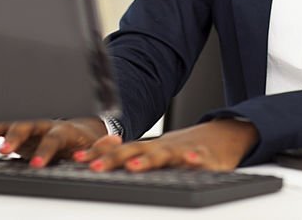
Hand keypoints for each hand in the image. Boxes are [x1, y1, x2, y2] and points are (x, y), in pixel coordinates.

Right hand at [0, 117, 110, 166]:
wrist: (77, 127)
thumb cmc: (84, 140)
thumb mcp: (96, 145)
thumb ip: (102, 147)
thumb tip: (113, 142)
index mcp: (63, 129)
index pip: (54, 137)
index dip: (46, 150)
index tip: (38, 163)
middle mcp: (44, 122)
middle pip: (26, 123)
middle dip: (13, 136)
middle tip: (1, 150)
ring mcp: (29, 123)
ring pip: (8, 121)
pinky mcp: (18, 127)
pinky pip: (1, 123)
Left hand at [73, 119, 258, 171]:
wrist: (222, 135)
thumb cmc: (183, 149)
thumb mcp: (155, 152)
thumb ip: (129, 156)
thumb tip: (96, 159)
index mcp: (150, 148)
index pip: (120, 150)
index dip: (100, 155)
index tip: (78, 161)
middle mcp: (164, 147)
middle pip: (137, 152)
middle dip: (116, 159)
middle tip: (96, 166)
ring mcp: (184, 151)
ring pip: (165, 155)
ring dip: (149, 160)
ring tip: (134, 166)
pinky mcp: (207, 159)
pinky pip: (202, 160)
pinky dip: (196, 160)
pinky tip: (192, 162)